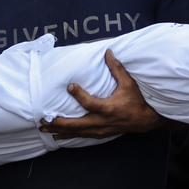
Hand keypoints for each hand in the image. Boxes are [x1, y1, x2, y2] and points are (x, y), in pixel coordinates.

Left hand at [40, 49, 164, 138]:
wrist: (145, 120)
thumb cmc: (136, 100)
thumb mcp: (129, 84)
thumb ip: (117, 69)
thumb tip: (107, 52)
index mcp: (109, 108)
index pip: (90, 103)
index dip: (79, 95)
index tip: (70, 86)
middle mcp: (102, 122)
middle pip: (77, 125)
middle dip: (59, 122)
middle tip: (44, 119)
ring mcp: (100, 130)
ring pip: (77, 132)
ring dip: (60, 130)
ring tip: (44, 128)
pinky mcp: (100, 134)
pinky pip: (82, 136)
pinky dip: (69, 136)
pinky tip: (58, 136)